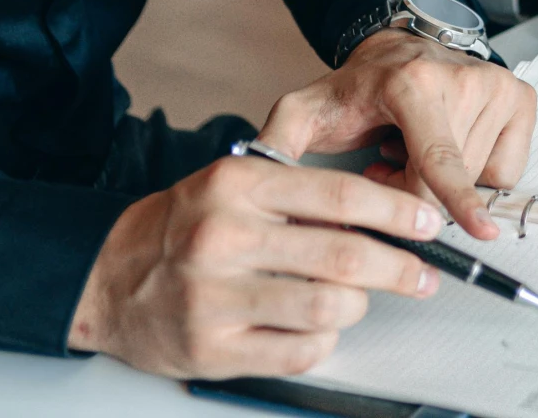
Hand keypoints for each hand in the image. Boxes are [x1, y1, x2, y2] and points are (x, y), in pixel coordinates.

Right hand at [66, 156, 441, 377]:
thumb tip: (378, 214)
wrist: (108, 277)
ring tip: (359, 299)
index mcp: (237, 187)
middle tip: (423, 274)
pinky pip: (298, 351)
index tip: (428, 223)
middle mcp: (225, 238)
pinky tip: (319, 328)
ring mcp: (216, 297)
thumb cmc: (184, 228)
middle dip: (400, 267)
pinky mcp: (212, 348)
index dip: (396, 212)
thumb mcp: (234, 187)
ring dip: (359, 306)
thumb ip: (297, 195)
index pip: (340, 195)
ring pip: (327, 308)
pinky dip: (324, 341)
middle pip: (343, 255)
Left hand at [257, 29, 536, 241]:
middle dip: (415, 190)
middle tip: (389, 162)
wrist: (396, 50)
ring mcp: (496, 86)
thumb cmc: (358, 87)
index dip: (455, 200)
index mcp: (412, 84)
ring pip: (477, 177)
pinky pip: (505, 168)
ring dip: (442, 181)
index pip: (438, 158)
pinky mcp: (519, 98)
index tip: (479, 231)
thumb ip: (276, 142)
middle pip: (450, 180)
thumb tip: (253, 171)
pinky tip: (449, 144)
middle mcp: (461, 79)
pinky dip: (477, 170)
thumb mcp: (305, 112)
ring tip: (414, 149)